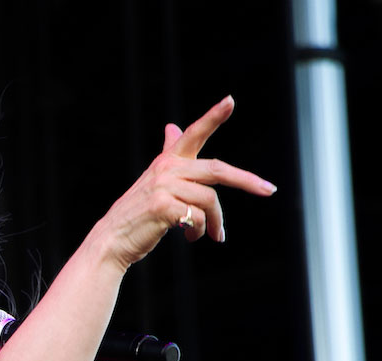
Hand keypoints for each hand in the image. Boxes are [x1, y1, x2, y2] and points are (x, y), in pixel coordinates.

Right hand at [94, 95, 275, 271]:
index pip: (194, 134)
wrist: (112, 239)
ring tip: (211, 234)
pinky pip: (197, 216)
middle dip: (247, 180)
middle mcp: (166, 169)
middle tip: (269, 190)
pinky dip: (200, 230)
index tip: (230, 100)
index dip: (213, 116)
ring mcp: (164, 187)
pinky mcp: (164, 207)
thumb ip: (169, 154)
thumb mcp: (153, 181)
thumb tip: (173, 127)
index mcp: (167, 161)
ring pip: (210, 200)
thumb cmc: (137, 213)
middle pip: (217, 169)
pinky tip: (193, 237)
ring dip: (215, 222)